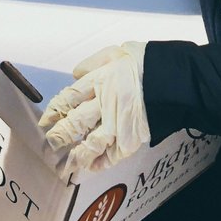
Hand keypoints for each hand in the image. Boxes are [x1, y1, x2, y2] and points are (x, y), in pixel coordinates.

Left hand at [39, 42, 148, 177]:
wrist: (174, 78)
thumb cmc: (145, 62)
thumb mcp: (116, 52)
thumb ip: (93, 62)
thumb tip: (76, 75)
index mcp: (100, 80)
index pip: (69, 98)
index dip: (55, 111)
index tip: (46, 121)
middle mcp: (106, 103)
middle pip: (76, 122)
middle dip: (60, 135)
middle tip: (50, 144)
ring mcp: (119, 123)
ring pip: (91, 143)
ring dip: (76, 155)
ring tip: (65, 165)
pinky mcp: (133, 136)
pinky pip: (113, 154)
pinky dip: (101, 163)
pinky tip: (91, 167)